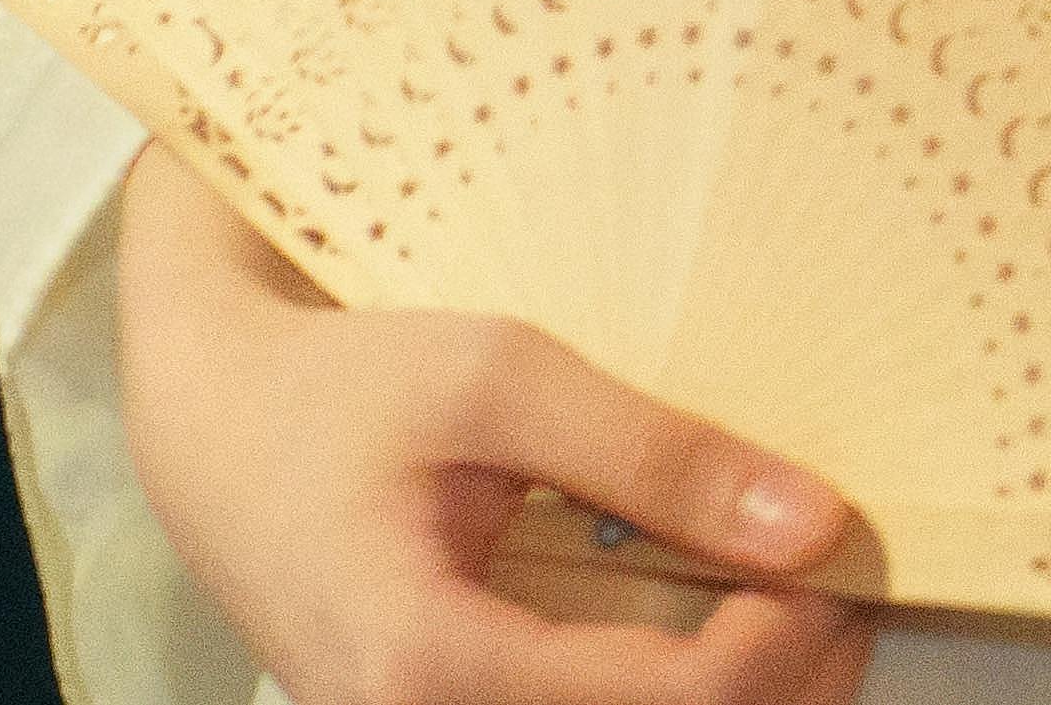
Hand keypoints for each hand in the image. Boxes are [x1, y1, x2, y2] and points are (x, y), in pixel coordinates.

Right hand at [114, 148, 878, 704]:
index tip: (832, 556)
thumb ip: (654, 451)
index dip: (783, 642)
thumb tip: (813, 523)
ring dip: (738, 697)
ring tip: (794, 604)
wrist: (210, 429)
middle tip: (840, 584)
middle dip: (783, 683)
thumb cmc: (339, 388)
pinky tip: (716, 627)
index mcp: (428, 668)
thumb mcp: (498, 377)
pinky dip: (674, 695)